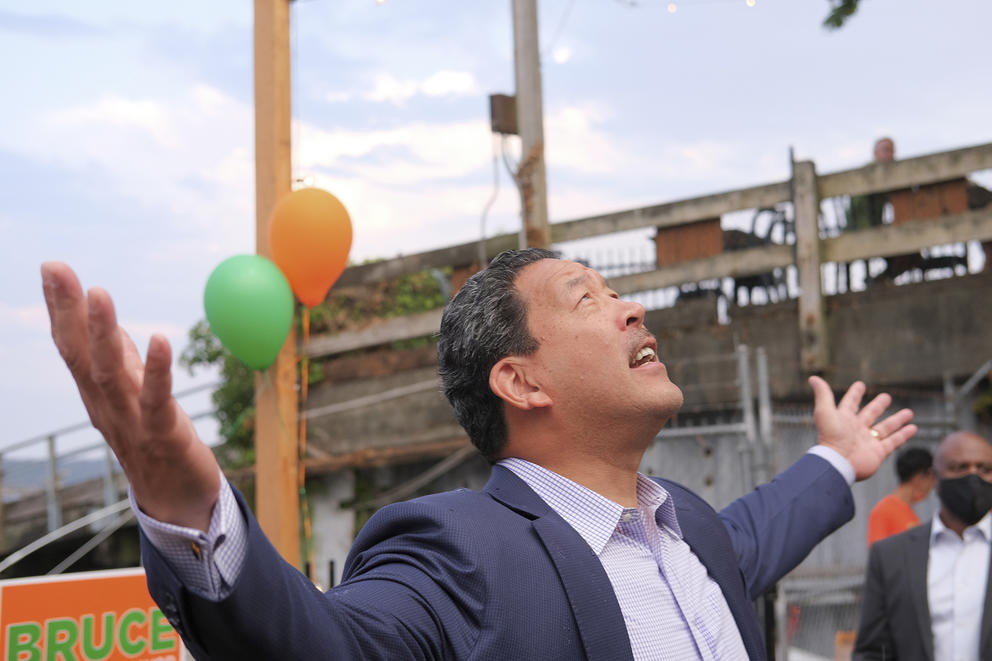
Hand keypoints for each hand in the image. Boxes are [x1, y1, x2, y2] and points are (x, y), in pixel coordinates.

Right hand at [42, 262, 220, 531]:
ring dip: (103, 333)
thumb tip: (110, 325)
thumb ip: (122, 363)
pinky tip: (159, 339)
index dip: (62, 308)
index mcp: (98, 395)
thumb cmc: (157, 442)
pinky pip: (158, 400)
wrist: (178, 502)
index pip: (72, 346)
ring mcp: (132, 423)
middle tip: (56, 268)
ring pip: (111, 375)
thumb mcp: (135, 396)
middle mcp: (107, 407)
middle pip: (81, 355)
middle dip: (69, 311)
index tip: (52, 267)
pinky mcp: (164, 436)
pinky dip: (156, 370)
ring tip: (99, 293)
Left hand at [809, 376, 917, 480]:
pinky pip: (893, 442)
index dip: (855, 394)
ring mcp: (867, 441)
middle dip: (878, 406)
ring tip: (909, 412)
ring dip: (897, 420)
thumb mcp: (825, 412)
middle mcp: (856, 429)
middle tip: (887, 396)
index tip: (860, 385)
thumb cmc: (830, 437)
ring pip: (885, 428)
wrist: (838, 463)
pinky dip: (903, 435)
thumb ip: (823, 394)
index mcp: (843, 418)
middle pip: (870, 414)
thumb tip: (813, 378)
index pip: (850, 403)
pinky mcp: (878, 452)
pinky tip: (913, 428)